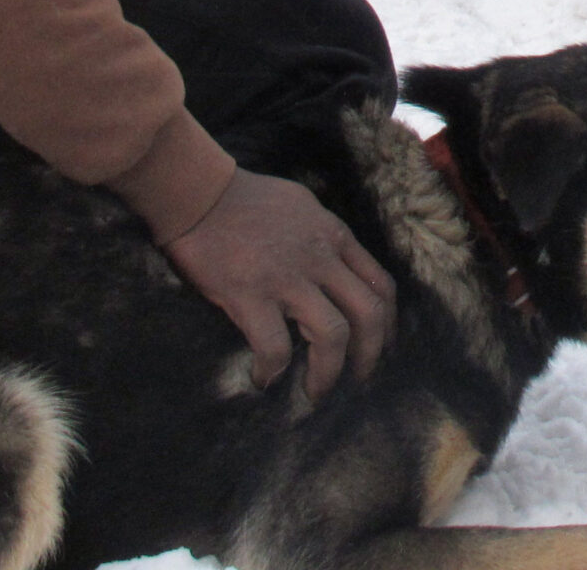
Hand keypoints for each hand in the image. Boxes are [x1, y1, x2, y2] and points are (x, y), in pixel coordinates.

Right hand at [162, 169, 394, 401]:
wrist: (198, 192)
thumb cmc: (243, 198)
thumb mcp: (302, 207)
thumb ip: (322, 236)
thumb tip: (331, 265)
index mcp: (333, 236)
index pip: (380, 284)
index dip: (388, 324)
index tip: (382, 348)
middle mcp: (320, 257)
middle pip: (369, 313)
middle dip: (370, 355)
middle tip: (358, 382)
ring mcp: (287, 277)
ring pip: (333, 335)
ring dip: (328, 373)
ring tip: (315, 394)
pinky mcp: (251, 294)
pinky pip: (275, 347)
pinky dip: (272, 370)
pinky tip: (263, 379)